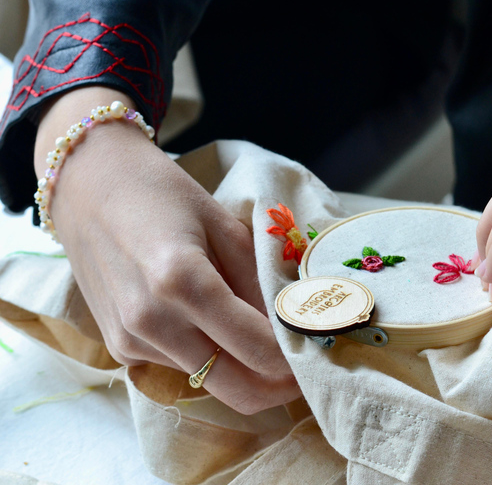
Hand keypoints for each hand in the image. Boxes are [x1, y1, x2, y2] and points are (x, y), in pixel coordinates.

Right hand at [35, 87, 299, 413]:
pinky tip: (214, 327)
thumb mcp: (224, 225)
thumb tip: (294, 327)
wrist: (89, 186)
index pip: (257, 349)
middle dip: (278, 388)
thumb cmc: (163, 194)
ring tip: (264, 340)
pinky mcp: (119, 348)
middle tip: (303, 369)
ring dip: (245, 374)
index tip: (319, 353)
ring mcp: (130, 340)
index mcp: (182, 280)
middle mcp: (151, 321)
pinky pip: (181, 370)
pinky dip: (210, 359)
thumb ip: (259, 281)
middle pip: (237, 389)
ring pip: (210, 383)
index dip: (296, 361)